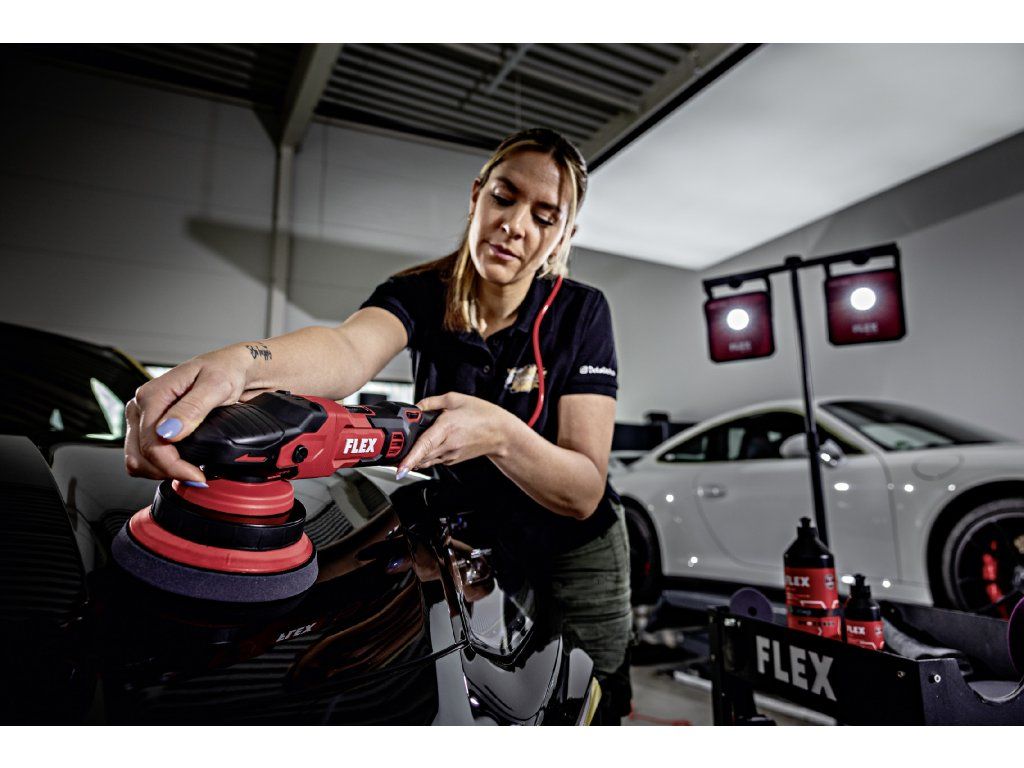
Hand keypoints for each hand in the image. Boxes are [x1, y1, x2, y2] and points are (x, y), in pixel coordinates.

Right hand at [124, 349, 252, 482]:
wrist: (235, 368)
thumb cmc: (227, 370)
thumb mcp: (217, 385)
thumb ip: (192, 408)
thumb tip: (168, 432)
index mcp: (152, 395)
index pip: (151, 444)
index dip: (173, 466)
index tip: (197, 476)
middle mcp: (142, 406)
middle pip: (139, 456)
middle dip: (167, 471)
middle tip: (197, 477)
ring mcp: (144, 417)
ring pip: (137, 459)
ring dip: (161, 472)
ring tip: (191, 472)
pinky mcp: (152, 426)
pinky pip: (144, 456)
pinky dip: (160, 466)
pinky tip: (182, 465)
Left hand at [396, 392, 512, 477]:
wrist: (501, 433)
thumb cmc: (482, 415)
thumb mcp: (455, 399)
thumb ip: (431, 402)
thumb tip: (415, 408)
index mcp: (447, 428)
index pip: (424, 445)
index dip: (410, 458)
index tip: (399, 469)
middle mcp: (448, 445)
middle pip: (420, 457)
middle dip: (405, 458)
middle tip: (393, 457)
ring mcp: (451, 455)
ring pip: (426, 461)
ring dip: (415, 458)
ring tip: (405, 454)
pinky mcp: (453, 460)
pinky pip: (434, 460)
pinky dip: (426, 456)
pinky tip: (428, 447)